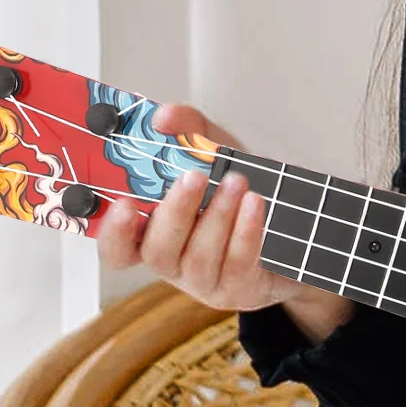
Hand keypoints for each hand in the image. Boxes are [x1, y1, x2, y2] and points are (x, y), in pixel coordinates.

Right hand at [97, 103, 350, 339]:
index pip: (117, 247)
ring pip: (199, 258)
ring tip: (237, 183)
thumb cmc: (237, 194)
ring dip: (217, 216)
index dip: (113, 232)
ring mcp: (205, 282)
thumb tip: (164, 117)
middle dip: (175, 212)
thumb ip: (188, 131)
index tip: (123, 204)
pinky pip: (238, 264)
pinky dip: (246, 232)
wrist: (291, 231)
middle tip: (194, 176)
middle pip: (157, 250)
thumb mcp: (214, 155)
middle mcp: (173, 263)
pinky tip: (256, 205)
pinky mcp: (239, 289)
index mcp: (152, 235)